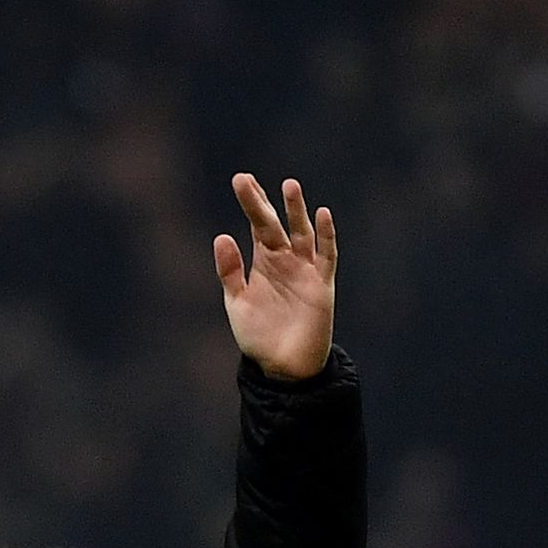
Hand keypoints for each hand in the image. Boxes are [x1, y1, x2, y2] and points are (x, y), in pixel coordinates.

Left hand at [213, 174, 338, 379]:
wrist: (284, 367)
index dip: (251, 203)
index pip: (257, 225)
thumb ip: (230, 272)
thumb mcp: (238, 303)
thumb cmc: (259, 336)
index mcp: (263, 262)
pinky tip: (322, 215)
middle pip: (274, 224)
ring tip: (288, 186)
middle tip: (246, 180)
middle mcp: (285, 260)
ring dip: (296, 211)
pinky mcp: (322, 285)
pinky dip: (326, 236)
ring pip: (302, 233)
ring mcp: (305, 270)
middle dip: (262, 203)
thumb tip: (221, 236)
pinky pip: (326, 256)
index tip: (241, 179)